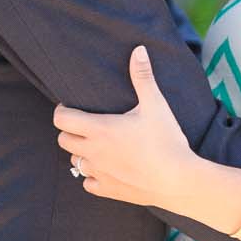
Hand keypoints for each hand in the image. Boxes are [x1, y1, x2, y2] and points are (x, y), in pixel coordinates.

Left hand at [54, 46, 195, 207]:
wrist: (178, 180)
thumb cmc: (166, 141)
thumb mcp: (156, 105)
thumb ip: (143, 77)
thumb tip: (138, 50)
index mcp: (99, 130)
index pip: (62, 119)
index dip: (63, 111)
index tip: (73, 106)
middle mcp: (93, 152)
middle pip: (63, 140)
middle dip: (71, 130)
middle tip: (87, 124)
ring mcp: (99, 173)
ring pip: (74, 161)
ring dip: (81, 151)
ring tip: (99, 144)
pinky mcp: (108, 190)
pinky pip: (87, 182)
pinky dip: (92, 175)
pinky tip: (107, 168)